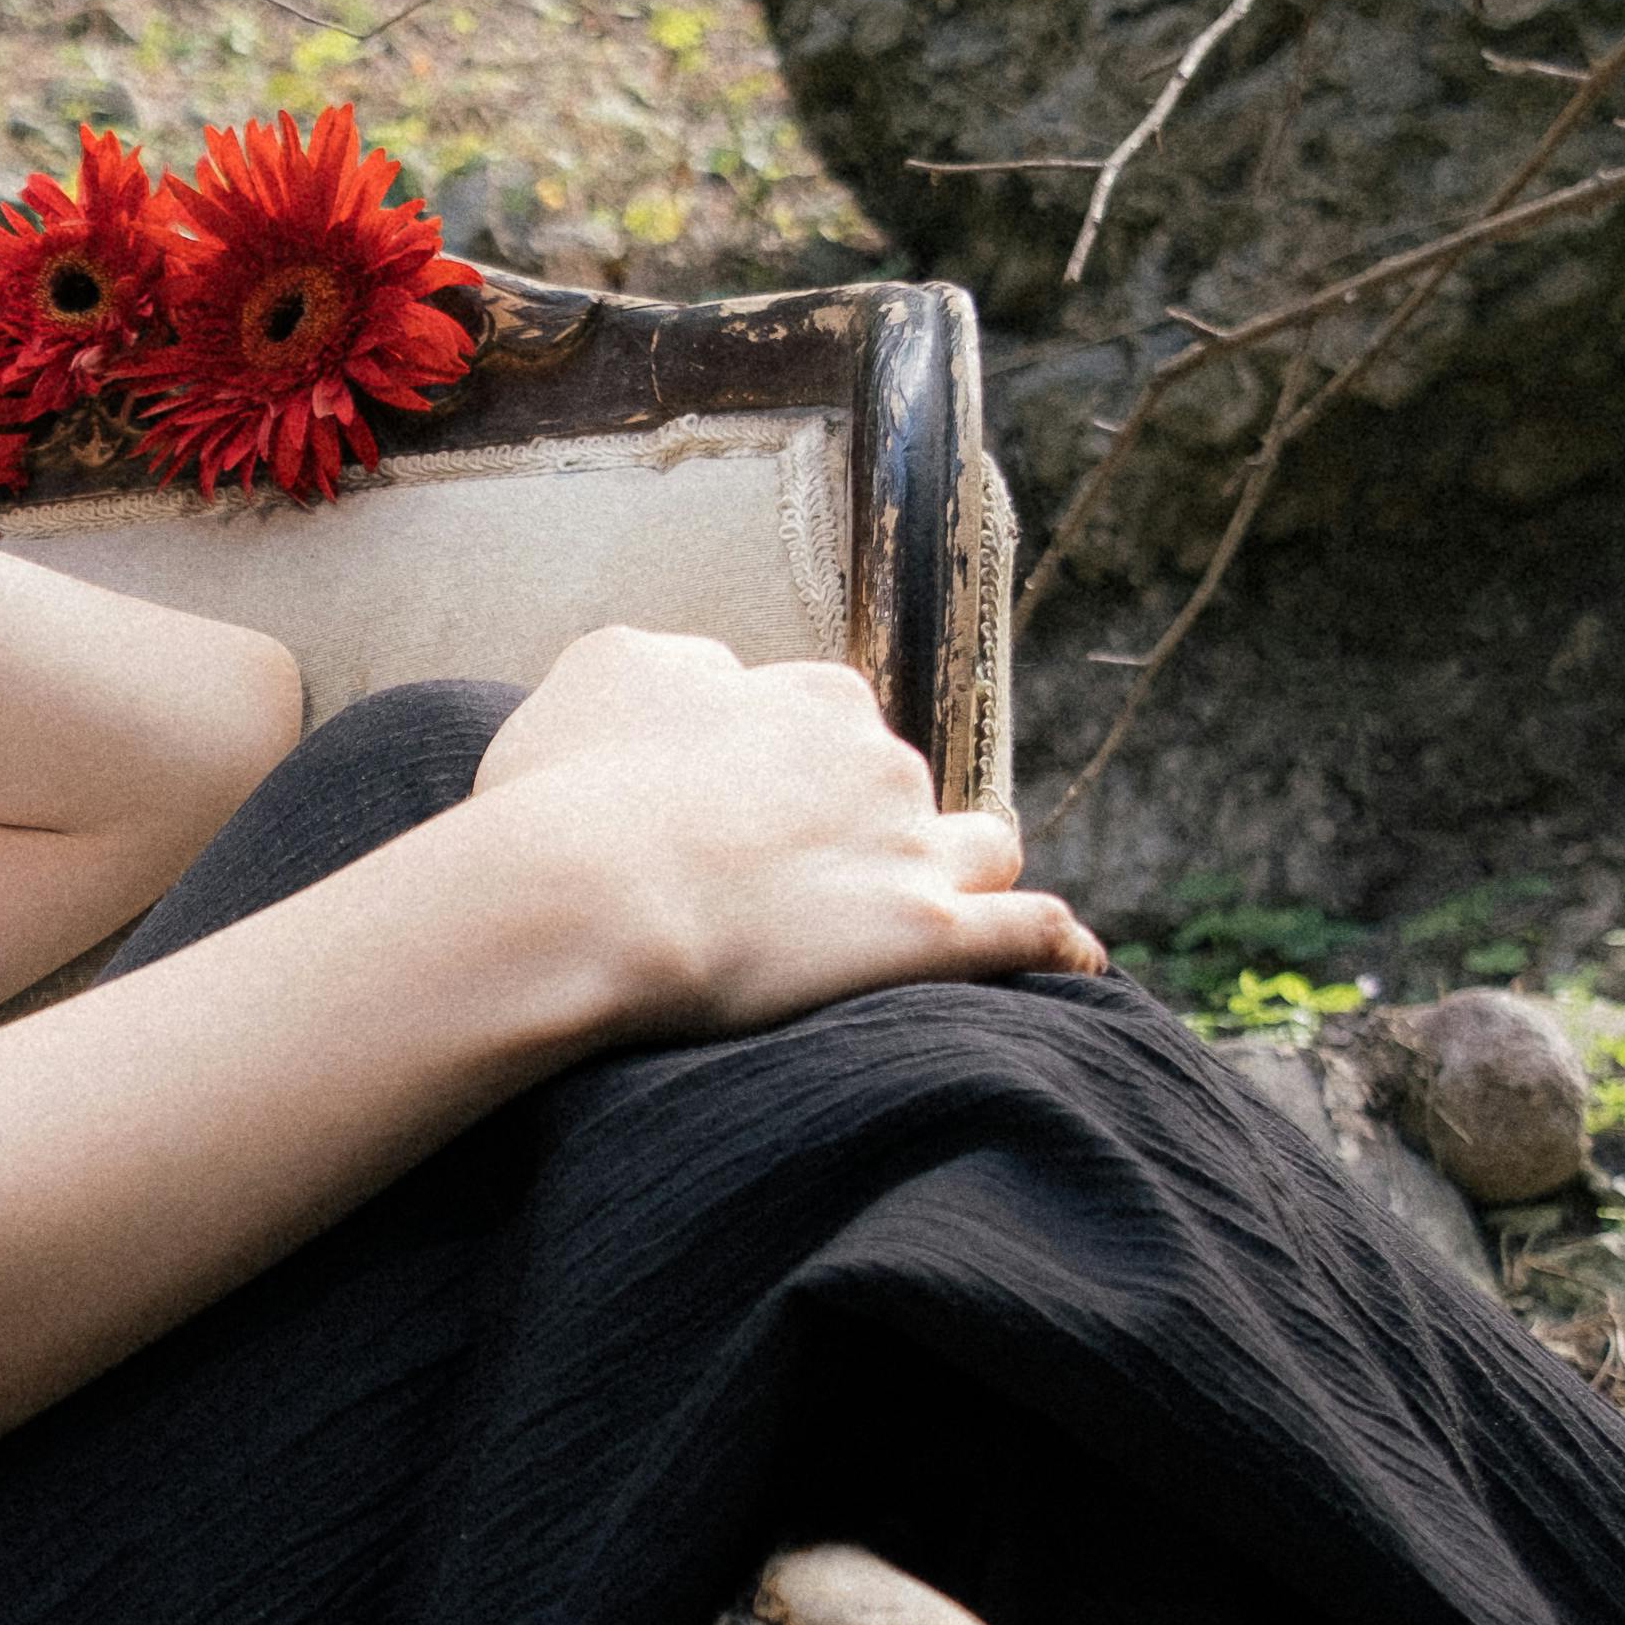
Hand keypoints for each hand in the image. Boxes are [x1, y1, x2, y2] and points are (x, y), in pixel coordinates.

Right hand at [470, 628, 1105, 1038]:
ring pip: (983, 845)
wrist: (583, 897)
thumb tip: (708, 673)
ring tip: (925, 912)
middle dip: (868, 823)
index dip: (788, 769)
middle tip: (794, 885)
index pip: (827, 718)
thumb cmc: (560, 794)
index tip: (741, 817)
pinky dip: (1054, 944)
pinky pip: (1028, 934)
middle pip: (901, 783)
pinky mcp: (927, 936)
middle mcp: (875, 754)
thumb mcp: (597, 676)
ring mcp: (909, 845)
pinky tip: (1064, 960)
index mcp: (805, 693)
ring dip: (963, 870)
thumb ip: (668, 663)